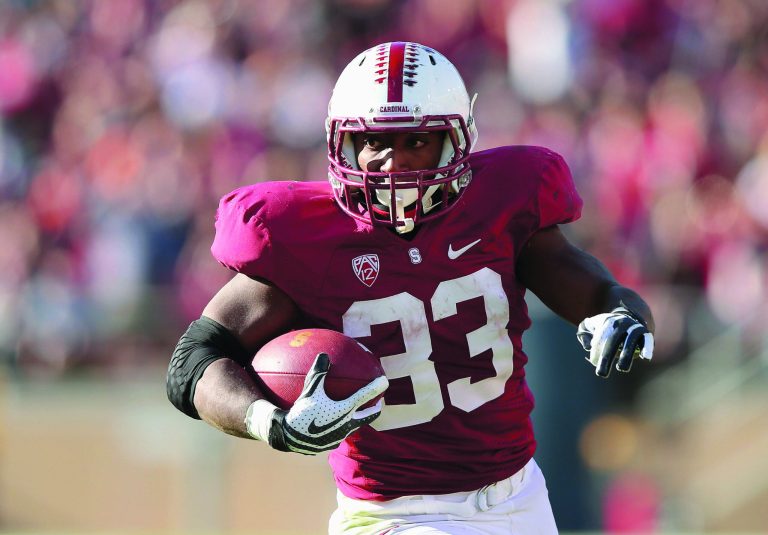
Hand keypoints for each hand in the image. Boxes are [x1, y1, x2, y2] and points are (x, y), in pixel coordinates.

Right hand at [245, 353, 387, 454]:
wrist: (288, 438)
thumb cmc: (299, 412)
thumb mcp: (308, 391)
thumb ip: (318, 373)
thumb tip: (324, 354)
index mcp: (343, 411)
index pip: (364, 397)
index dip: (376, 388)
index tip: (385, 381)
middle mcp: (345, 425)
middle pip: (367, 417)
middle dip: (375, 409)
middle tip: (379, 403)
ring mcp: (339, 437)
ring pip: (355, 426)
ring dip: (358, 419)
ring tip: (359, 413)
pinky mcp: (330, 445)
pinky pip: (340, 433)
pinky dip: (342, 426)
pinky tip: (334, 424)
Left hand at [577, 307, 653, 377]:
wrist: (629, 314)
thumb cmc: (606, 325)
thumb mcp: (592, 324)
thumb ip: (583, 332)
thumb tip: (588, 346)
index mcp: (607, 321)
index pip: (600, 337)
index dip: (596, 350)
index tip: (594, 362)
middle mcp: (621, 323)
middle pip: (613, 341)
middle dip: (606, 357)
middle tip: (601, 373)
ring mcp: (634, 327)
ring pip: (630, 341)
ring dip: (626, 355)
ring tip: (622, 368)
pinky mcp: (645, 332)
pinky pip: (647, 340)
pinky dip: (647, 347)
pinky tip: (645, 357)